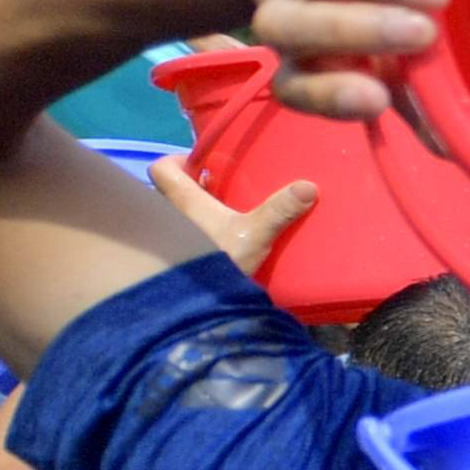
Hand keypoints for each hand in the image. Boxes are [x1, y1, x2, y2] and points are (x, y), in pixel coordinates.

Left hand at [145, 153, 319, 277]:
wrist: (199, 307)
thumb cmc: (219, 259)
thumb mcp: (256, 235)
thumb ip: (279, 211)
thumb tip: (308, 186)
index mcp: (182, 200)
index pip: (161, 168)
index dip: (179, 161)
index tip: (205, 167)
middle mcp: (168, 215)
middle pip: (172, 191)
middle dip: (195, 188)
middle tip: (223, 192)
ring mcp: (169, 239)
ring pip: (177, 214)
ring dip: (196, 212)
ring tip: (226, 217)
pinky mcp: (176, 258)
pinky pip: (181, 236)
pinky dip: (197, 233)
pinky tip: (221, 243)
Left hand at [230, 0, 445, 121]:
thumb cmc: (330, 2)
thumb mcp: (354, 48)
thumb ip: (396, 89)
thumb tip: (448, 144)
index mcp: (297, 52)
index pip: (298, 83)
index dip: (331, 95)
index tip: (377, 100)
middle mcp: (287, 5)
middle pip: (297, 26)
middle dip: (358, 31)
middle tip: (421, 35)